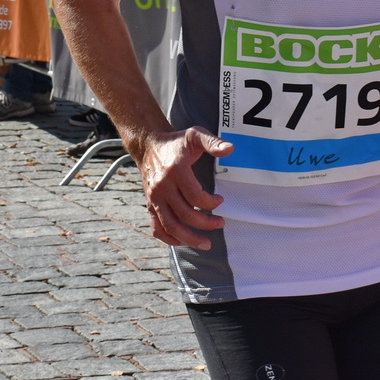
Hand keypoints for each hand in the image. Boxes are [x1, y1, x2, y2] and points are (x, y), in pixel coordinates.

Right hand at [132, 127, 232, 249]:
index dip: (211, 202)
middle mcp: (163, 187)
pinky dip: (170, 239)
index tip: (220, 200)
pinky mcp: (150, 205)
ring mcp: (154, 198)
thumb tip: (230, 149)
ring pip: (171, 226)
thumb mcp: (195, 135)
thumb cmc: (175, 143)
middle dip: (206, 223)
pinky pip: (157, 228)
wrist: (148, 147)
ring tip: (206, 243)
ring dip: (189, 238)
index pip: (195, 196)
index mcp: (175, 171)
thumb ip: (213, 142)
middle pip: (185, 214)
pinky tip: (183, 241)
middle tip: (220, 223)